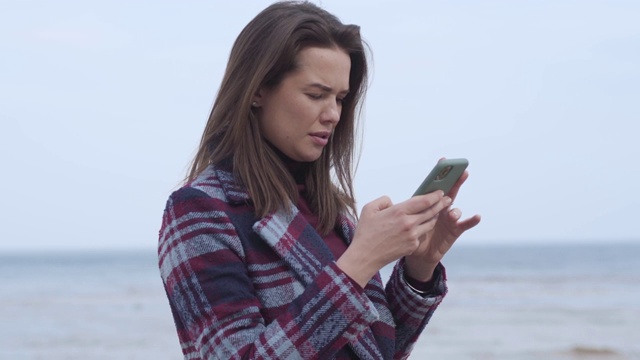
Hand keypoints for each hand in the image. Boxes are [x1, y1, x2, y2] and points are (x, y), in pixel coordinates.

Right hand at [336, 191, 450, 286]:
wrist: (365, 256)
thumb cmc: (365, 232)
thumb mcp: (369, 209)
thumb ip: (384, 201)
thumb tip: (394, 202)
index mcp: (399, 211)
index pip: (424, 201)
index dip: (434, 196)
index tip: (440, 192)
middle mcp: (409, 223)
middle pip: (431, 211)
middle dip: (441, 204)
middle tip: (447, 199)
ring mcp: (412, 236)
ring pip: (430, 224)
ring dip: (434, 217)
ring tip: (437, 212)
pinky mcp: (413, 246)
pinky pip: (421, 235)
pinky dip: (422, 229)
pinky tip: (421, 226)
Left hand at [404, 170, 480, 280]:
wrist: (416, 255)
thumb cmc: (406, 236)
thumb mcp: (399, 221)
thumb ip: (394, 210)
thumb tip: (390, 203)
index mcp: (426, 205)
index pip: (432, 186)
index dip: (438, 174)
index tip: (443, 160)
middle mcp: (439, 209)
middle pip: (448, 192)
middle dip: (455, 181)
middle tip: (461, 171)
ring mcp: (448, 219)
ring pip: (454, 209)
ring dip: (454, 209)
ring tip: (450, 212)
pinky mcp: (454, 230)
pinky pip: (465, 224)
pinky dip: (471, 220)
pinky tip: (477, 216)